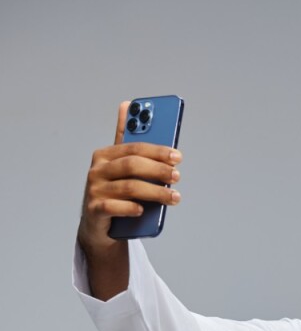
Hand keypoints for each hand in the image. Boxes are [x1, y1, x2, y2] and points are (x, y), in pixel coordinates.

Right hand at [77, 99, 182, 255]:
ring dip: (154, 193)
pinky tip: (143, 210)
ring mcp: (94, 190)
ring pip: (128, 188)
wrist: (98, 225)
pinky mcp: (94, 210)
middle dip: (158, 170)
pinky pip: (113, 207)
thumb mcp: (120, 167)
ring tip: (174, 197)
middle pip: (131, 166)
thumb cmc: (114, 193)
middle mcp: (97, 170)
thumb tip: (127, 104)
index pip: (134, 148)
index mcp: (105, 155)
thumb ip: (126, 141)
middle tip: (177, 176)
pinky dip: (130, 208)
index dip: (157, 151)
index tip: (177, 156)